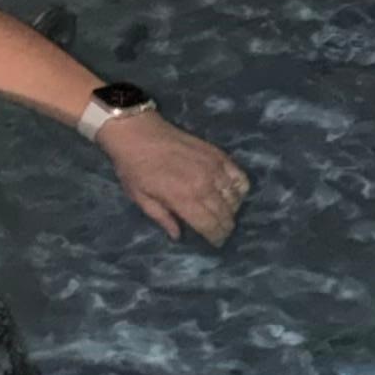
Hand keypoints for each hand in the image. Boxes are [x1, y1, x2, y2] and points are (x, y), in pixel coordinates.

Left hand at [93, 108, 248, 245]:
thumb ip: (162, 218)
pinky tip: (232, 192)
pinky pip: (239, 175)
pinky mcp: (217, 154)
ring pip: (235, 197)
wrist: (137, 132)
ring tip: (225, 213)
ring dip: (232, 209)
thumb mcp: (141, 198)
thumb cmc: (134, 167)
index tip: (215, 242)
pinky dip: (240, 187)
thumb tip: (178, 235)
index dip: (215, 238)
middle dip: (225, 227)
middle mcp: (203, 185)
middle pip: (225, 214)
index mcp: (183, 199)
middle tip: (221, 232)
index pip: (210, 226)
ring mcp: (213, 168)